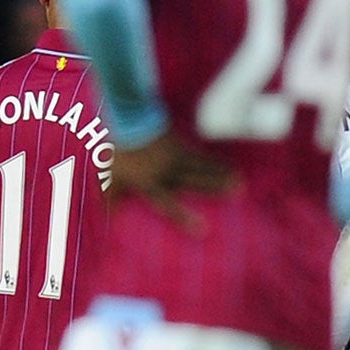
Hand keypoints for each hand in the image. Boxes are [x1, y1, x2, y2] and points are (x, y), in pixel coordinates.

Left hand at [106, 132, 235, 232]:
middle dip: (216, 187)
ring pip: (202, 168)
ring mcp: (175, 157)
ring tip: (239, 180)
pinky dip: (213, 160)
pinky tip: (226, 164)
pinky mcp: (179, 144)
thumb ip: (112, 197)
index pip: (168, 204)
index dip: (185, 218)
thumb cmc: (118, 152)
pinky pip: (199, 155)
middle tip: (238, 193)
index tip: (203, 230)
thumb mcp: (111, 176)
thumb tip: (110, 219)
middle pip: (196, 182)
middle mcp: (167, 171)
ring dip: (221, 174)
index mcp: (150, 183)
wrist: (128, 120)